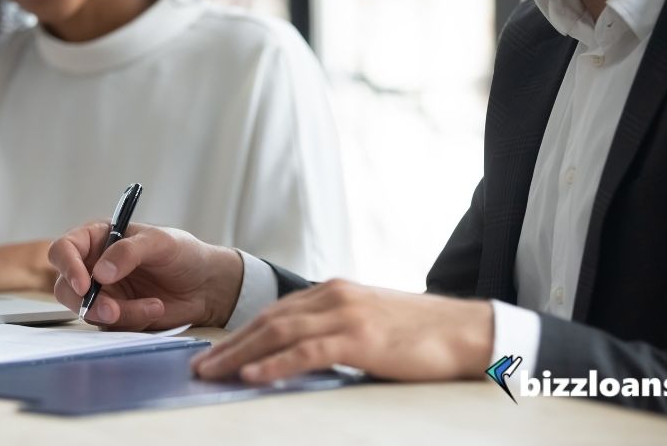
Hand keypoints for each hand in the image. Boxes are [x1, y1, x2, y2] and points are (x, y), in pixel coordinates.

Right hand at [48, 222, 243, 330]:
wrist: (207, 285)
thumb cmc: (183, 253)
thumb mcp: (160, 243)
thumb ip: (129, 252)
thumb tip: (100, 272)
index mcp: (98, 238)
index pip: (64, 249)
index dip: (67, 266)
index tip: (84, 284)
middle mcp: (94, 266)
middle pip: (66, 288)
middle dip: (88, 303)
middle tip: (113, 311)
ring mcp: (104, 293)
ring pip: (89, 312)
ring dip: (120, 314)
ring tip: (154, 306)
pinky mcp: (116, 316)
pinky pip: (110, 326)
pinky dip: (133, 321)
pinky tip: (155, 309)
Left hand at [190, 279, 493, 383]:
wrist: (466, 330)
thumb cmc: (420, 331)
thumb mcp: (368, 320)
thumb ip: (334, 328)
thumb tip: (300, 351)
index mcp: (334, 290)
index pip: (275, 311)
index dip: (241, 332)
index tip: (216, 351)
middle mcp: (334, 295)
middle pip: (268, 320)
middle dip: (230, 344)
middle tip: (201, 366)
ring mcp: (345, 314)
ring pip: (279, 333)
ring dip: (240, 354)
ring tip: (213, 373)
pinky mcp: (359, 338)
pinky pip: (307, 352)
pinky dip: (275, 364)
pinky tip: (253, 376)